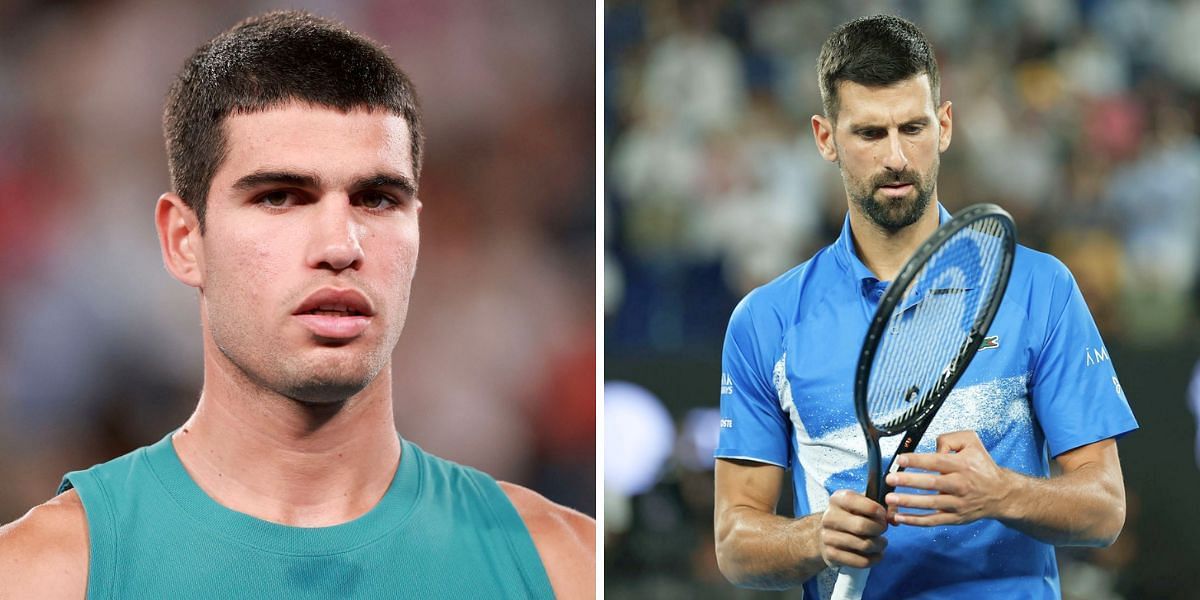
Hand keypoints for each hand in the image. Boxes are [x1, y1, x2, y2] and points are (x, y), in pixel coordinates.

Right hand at [819, 489, 888, 568]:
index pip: (856, 502)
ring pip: (864, 545)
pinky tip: (877, 553)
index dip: (875, 509)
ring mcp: (828, 537)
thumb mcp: (862, 504)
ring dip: (879, 545)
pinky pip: (861, 561)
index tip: (882, 515)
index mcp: (837, 499)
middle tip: (883, 529)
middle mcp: (829, 517)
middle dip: (879, 529)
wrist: (827, 533)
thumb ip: (882, 506)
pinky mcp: (831, 554)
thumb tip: (894, 518)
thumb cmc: (851, 516)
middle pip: (862, 526)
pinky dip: (875, 559)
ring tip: (881, 542)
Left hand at [883, 430, 1011, 526]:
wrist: (1001, 493)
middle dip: (909, 481)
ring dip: (908, 502)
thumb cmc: (982, 465)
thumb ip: (950, 439)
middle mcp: (960, 485)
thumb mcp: (972, 442)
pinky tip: (900, 517)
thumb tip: (933, 447)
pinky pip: (933, 520)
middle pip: (932, 483)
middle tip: (890, 479)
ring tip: (890, 499)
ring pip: (931, 504)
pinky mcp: (955, 518)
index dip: (917, 460)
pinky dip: (916, 520)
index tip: (900, 460)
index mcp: (962, 465)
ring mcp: (958, 503)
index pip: (937, 462)